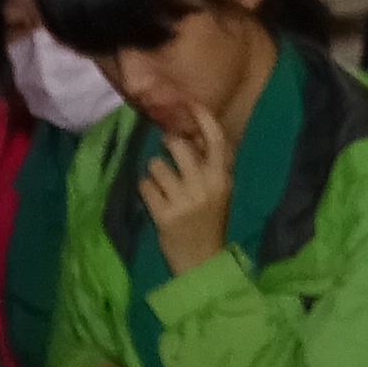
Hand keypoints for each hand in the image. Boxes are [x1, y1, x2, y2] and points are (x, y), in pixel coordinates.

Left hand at [136, 99, 234, 277]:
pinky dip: (146, 190)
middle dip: (167, 145)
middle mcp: (205, 185)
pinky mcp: (164, 215)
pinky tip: (156, 200)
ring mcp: (184, 200)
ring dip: (155, 172)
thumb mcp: (219, 190)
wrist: (202, 262)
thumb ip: (209, 164)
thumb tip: (190, 132)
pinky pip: (145, 186)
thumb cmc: (210, 221)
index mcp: (222, 177)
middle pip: (178, 145)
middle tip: (166, 150)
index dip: (202, 117)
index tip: (190, 104)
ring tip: (163, 186)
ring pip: (156, 165)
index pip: (215, 139)